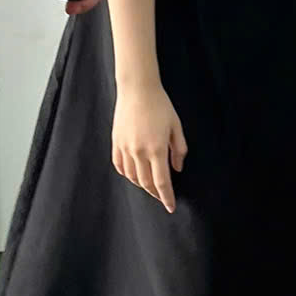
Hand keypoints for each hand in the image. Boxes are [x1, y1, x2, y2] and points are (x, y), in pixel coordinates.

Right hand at [112, 80, 186, 212]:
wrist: (137, 89)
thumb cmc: (160, 105)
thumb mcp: (176, 126)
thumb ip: (179, 149)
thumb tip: (177, 168)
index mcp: (156, 149)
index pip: (162, 182)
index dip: (167, 197)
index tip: (171, 207)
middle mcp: (139, 152)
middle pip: (146, 183)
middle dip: (155, 193)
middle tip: (162, 197)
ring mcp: (125, 148)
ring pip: (132, 177)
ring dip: (142, 185)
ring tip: (150, 186)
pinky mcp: (116, 143)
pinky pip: (120, 166)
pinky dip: (127, 174)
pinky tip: (134, 175)